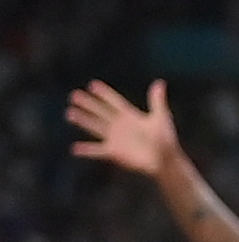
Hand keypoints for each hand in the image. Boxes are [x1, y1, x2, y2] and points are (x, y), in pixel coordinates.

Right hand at [68, 79, 182, 175]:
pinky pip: (97, 151)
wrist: (165, 160)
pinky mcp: (114, 152)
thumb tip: (159, 82)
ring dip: (83, 120)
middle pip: (100, 112)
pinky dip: (86, 150)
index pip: (114, 102)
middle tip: (74, 95)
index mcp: (130, 116)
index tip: (92, 84)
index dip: (104, 94)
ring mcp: (115, 139)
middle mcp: (119, 126)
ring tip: (69, 112)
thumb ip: (157, 100)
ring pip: (95, 127)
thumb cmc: (166, 138)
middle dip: (88, 104)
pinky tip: (74, 148)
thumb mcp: (161, 117)